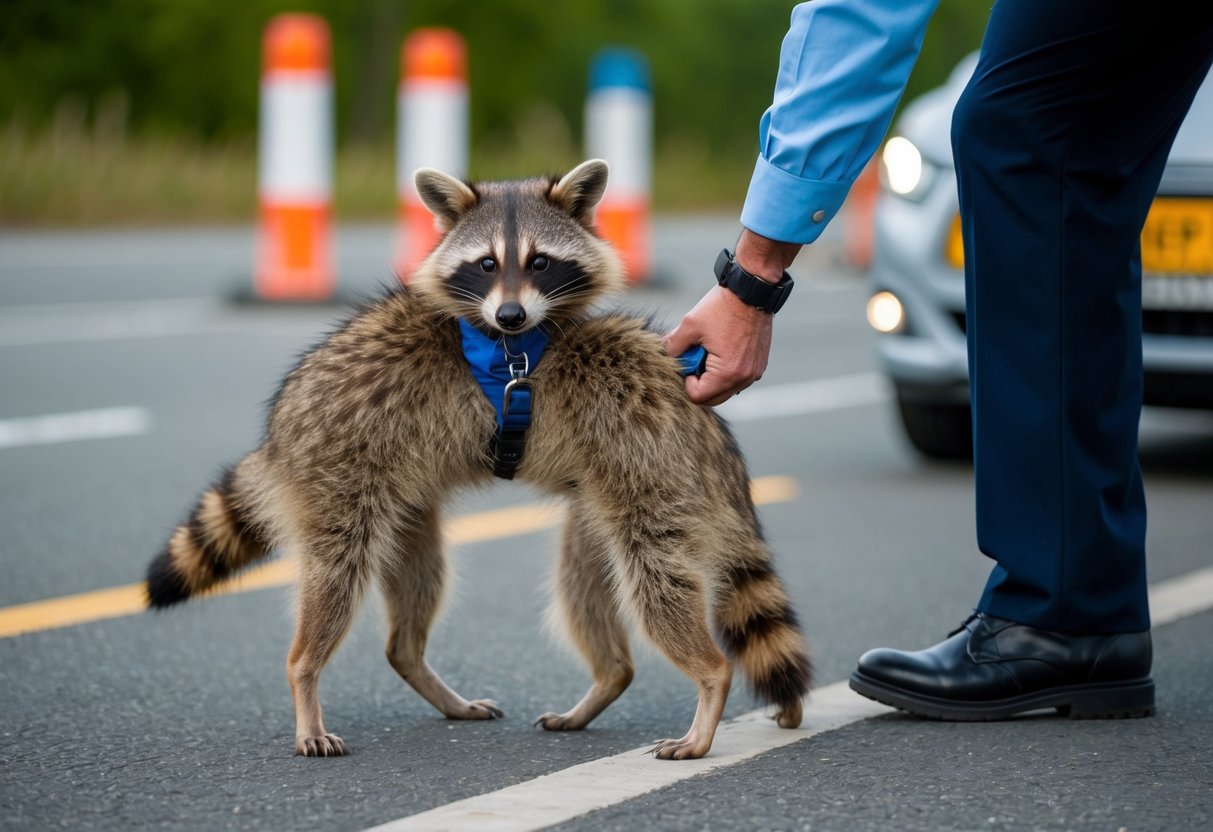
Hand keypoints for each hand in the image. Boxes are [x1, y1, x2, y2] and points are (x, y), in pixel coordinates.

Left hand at [663, 230, 800, 405]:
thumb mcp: (689, 325)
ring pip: (726, 390)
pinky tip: (721, 348)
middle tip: (696, 358)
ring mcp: (754, 373)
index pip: (698, 397)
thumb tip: (662, 358)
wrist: (752, 289)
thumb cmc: (722, 306)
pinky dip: (726, 371)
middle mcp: (744, 378)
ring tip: (710, 350)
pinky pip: (738, 379)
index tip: (687, 360)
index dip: (686, 381)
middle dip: (699, 383)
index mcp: (727, 373)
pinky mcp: (759, 365)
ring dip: (713, 377)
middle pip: (713, 399)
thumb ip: (672, 346)